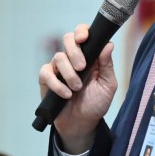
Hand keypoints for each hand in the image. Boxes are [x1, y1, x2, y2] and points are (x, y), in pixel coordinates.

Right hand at [38, 24, 117, 152]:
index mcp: (89, 55)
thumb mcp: (108, 86)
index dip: (81, 31)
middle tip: (82, 67)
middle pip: (67, 39)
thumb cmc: (96, 103)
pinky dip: (56, 84)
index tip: (83, 39)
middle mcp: (72, 58)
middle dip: (74, 51)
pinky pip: (46, 73)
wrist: (82, 124)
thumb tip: (108, 45)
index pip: (83, 34)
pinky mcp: (47, 80)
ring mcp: (58, 68)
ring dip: (69, 73)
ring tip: (76, 88)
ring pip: (58, 57)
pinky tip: (65, 94)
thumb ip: (107, 65)